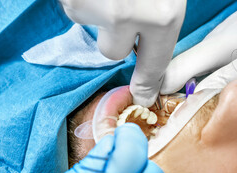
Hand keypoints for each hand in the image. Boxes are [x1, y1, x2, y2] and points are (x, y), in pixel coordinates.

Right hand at [60, 0, 186, 106]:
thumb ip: (162, 21)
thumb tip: (147, 52)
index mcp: (162, 15)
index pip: (153, 66)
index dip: (147, 84)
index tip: (143, 98)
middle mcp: (125, 16)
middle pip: (112, 50)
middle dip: (116, 31)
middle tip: (123, 2)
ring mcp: (93, 7)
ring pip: (90, 24)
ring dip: (98, 8)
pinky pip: (74, 5)